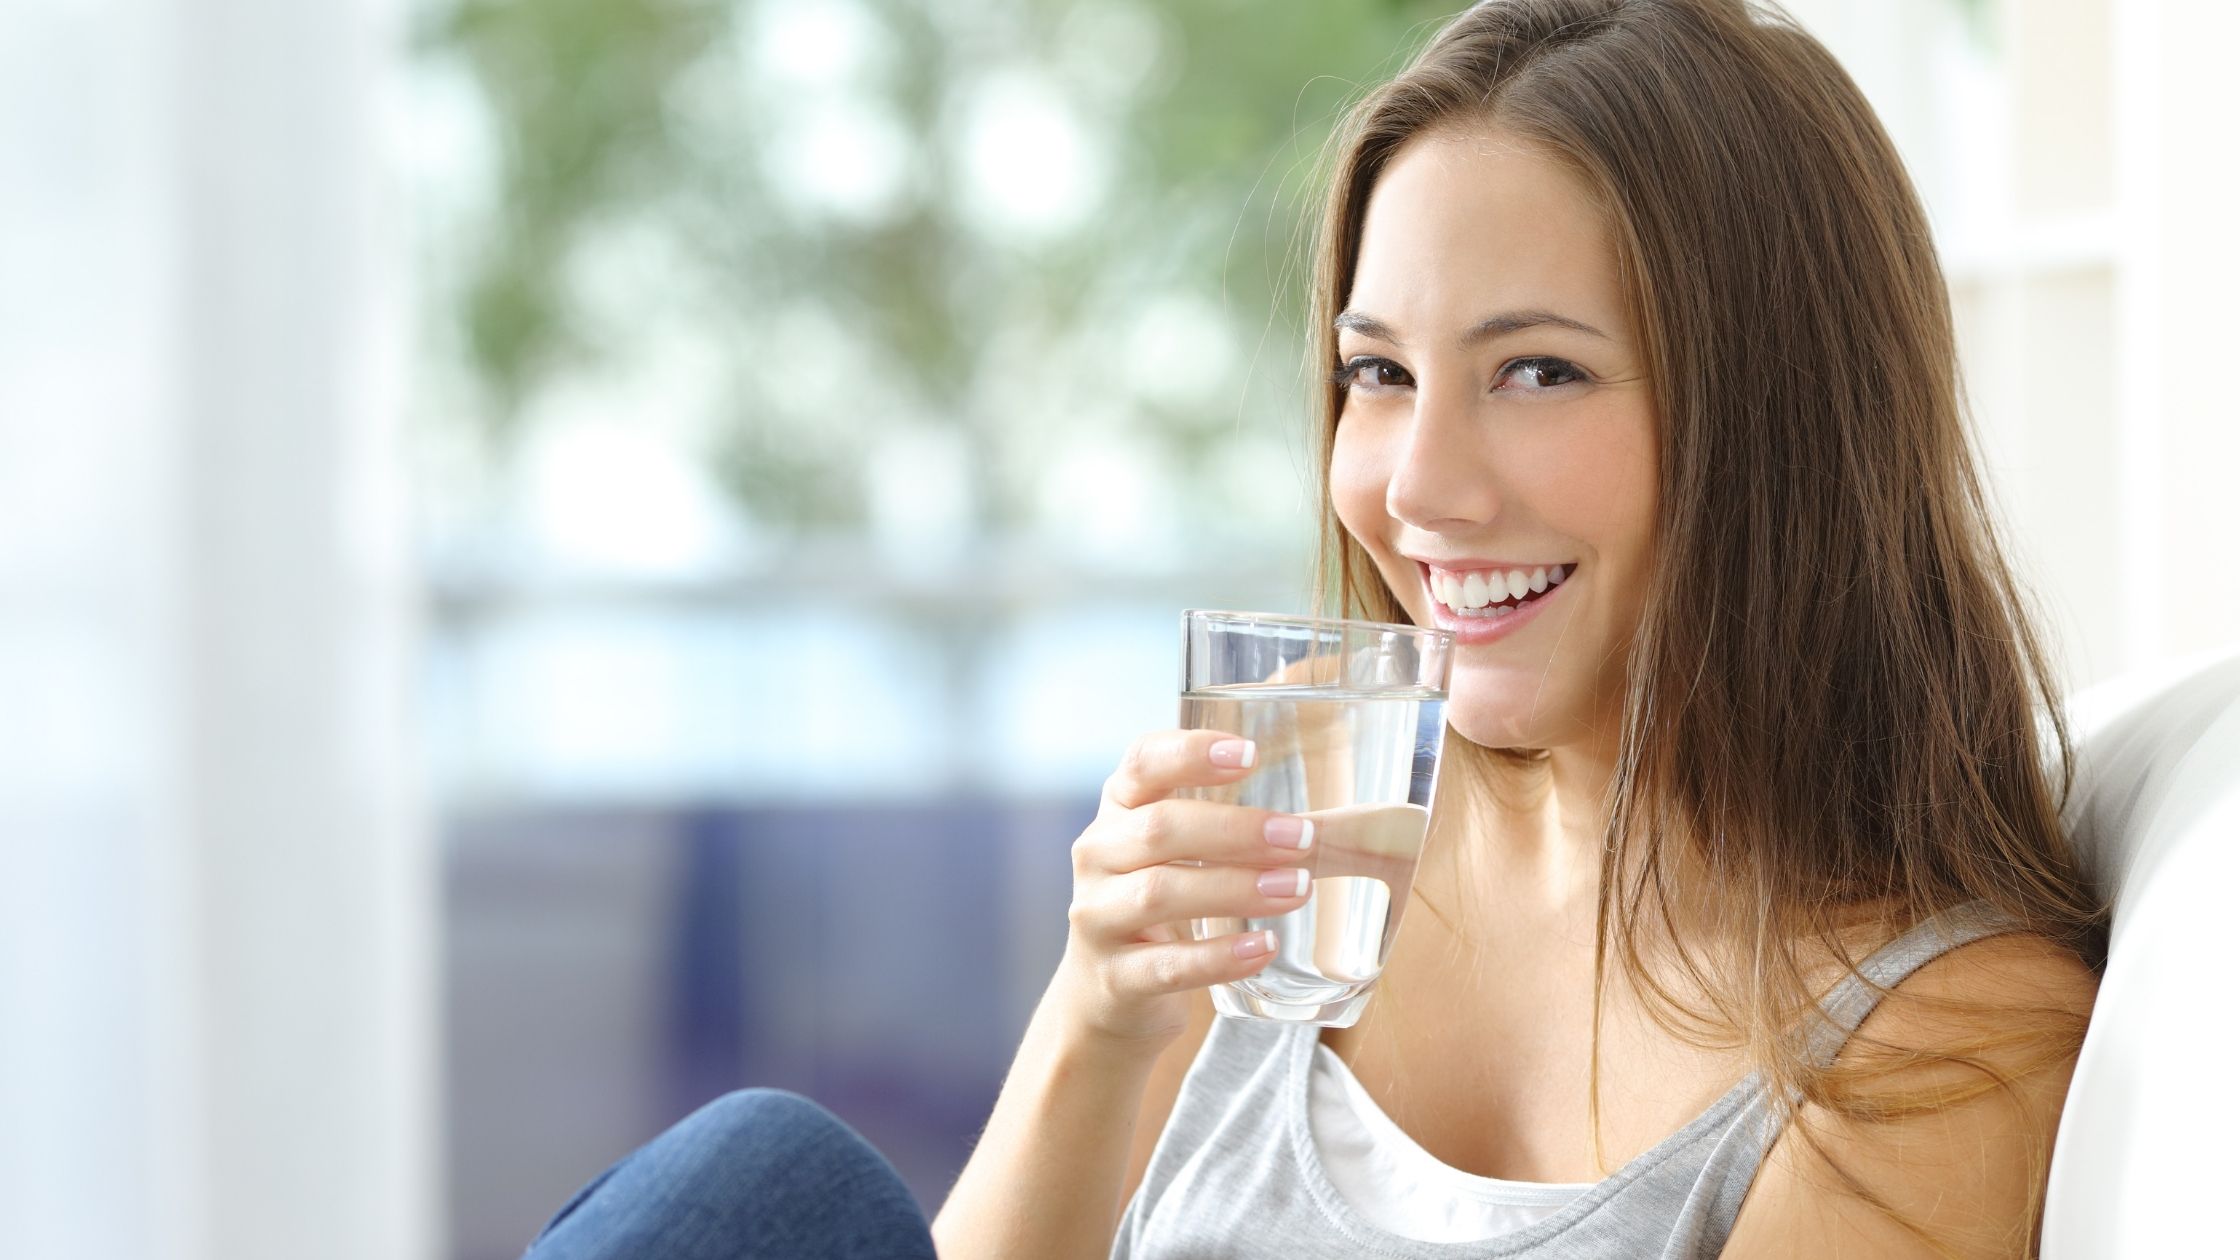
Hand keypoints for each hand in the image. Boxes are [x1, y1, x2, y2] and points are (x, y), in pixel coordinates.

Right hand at [1050, 728, 1318, 1053]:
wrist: (1105, 991)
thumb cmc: (1159, 904)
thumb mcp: (1174, 853)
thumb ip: (1228, 827)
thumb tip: (1335, 826)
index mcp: (1118, 809)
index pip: (1143, 762)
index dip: (1191, 753)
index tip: (1250, 754)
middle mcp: (1098, 855)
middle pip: (1160, 828)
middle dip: (1235, 830)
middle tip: (1301, 837)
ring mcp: (1097, 918)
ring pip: (1159, 893)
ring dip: (1235, 888)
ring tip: (1296, 889)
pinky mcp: (1113, 978)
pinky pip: (1167, 966)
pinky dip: (1219, 956)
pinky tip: (1264, 947)